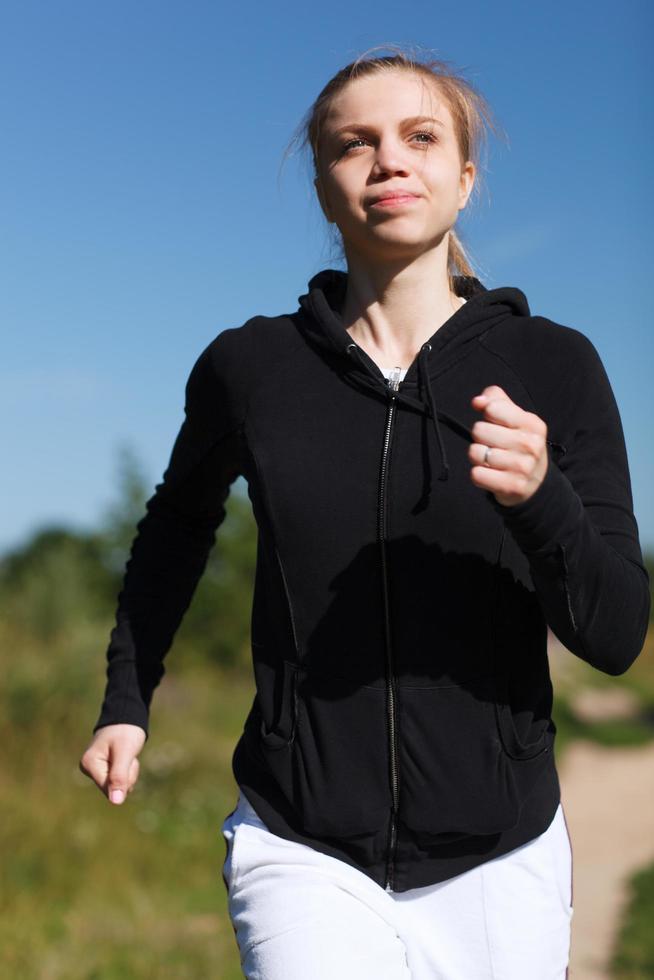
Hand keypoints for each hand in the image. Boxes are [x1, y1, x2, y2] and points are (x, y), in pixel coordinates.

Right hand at [79, 724, 145, 804]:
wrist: (127, 717)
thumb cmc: (125, 731)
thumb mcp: (125, 753)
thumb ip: (119, 776)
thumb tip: (116, 802)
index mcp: (88, 764)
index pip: (109, 788)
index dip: (125, 777)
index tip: (126, 758)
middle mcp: (88, 768)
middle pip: (114, 789)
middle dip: (128, 774)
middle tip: (128, 754)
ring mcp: (96, 770)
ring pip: (120, 786)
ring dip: (129, 771)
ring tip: (126, 753)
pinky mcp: (104, 770)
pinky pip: (121, 780)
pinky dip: (128, 770)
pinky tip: (125, 756)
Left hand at [468, 385, 548, 506]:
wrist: (536, 482)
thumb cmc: (520, 444)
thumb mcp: (516, 418)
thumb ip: (496, 401)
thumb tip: (478, 401)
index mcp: (532, 424)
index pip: (492, 408)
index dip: (488, 416)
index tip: (497, 425)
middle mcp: (530, 444)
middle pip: (479, 430)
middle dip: (480, 438)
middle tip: (494, 445)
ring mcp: (522, 467)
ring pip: (475, 452)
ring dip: (478, 457)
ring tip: (492, 460)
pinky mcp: (511, 486)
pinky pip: (476, 474)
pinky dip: (478, 474)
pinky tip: (491, 474)